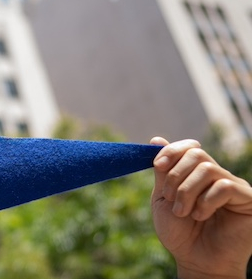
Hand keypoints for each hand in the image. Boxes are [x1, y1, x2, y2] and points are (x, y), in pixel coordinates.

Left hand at [150, 137, 251, 278]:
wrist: (196, 261)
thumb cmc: (180, 234)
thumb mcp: (163, 199)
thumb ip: (163, 172)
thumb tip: (156, 139)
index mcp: (197, 175)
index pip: (189, 147)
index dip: (172, 151)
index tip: (156, 165)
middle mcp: (218, 177)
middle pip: (197, 154)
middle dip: (176, 175)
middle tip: (170, 199)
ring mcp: (234, 187)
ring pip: (208, 169)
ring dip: (187, 191)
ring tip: (183, 212)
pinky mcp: (248, 200)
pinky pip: (224, 186)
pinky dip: (206, 200)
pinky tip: (201, 215)